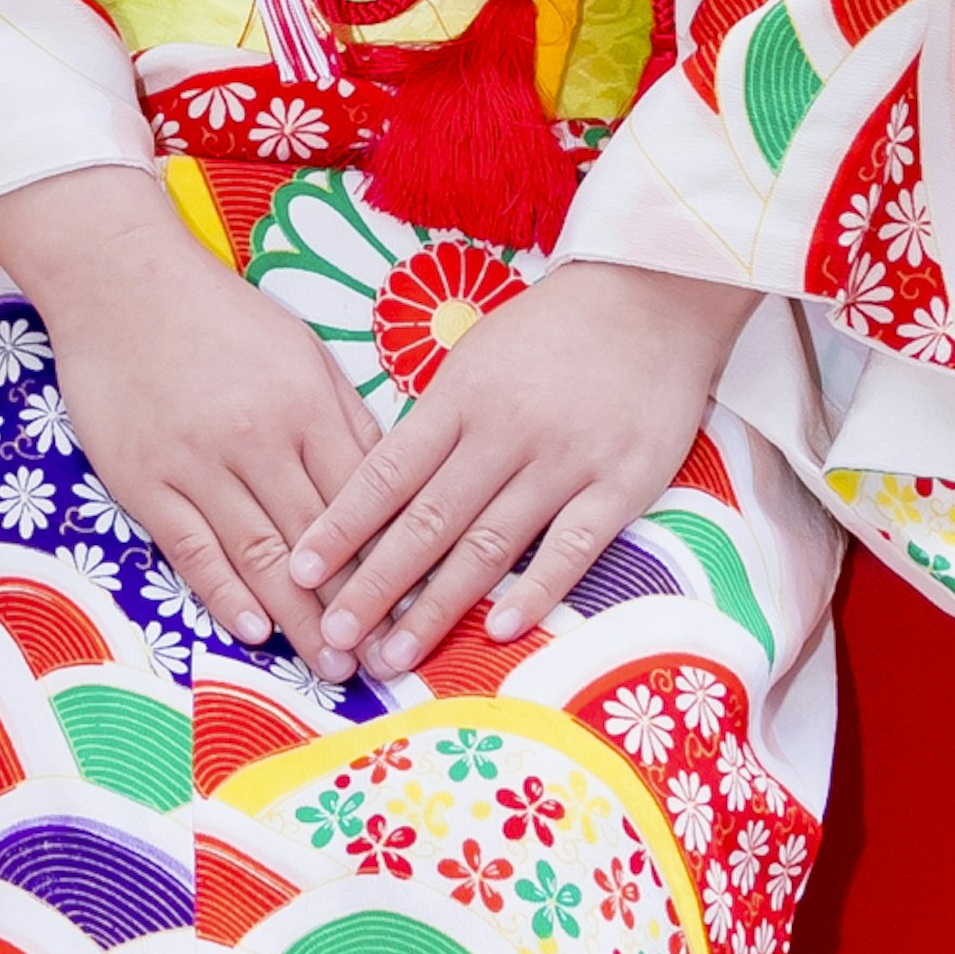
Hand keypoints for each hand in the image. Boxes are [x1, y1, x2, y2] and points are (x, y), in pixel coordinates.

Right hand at [0, 167, 366, 658]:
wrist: (119, 279)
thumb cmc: (219, 313)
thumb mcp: (301, 349)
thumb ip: (344, 416)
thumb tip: (390, 479)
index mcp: (306, 404)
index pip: (364, 497)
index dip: (393, 556)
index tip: (419, 605)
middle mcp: (258, 438)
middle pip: (319, 538)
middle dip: (356, 606)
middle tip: (386, 661)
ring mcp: (197, 463)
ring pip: (261, 555)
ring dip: (300, 618)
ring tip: (331, 666)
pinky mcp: (145, 481)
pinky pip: (193, 549)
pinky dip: (225, 593)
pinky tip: (253, 630)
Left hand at [283, 258, 748, 679]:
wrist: (655, 297)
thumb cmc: (554, 330)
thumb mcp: (477, 356)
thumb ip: (436, 422)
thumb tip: (382, 491)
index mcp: (461, 398)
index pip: (387, 472)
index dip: (341, 526)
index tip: (299, 569)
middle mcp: (506, 432)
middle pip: (428, 521)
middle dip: (374, 585)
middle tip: (333, 636)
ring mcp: (565, 461)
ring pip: (489, 545)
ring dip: (436, 607)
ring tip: (394, 656)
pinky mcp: (621, 484)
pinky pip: (572, 548)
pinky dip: (535, 591)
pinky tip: (498, 630)